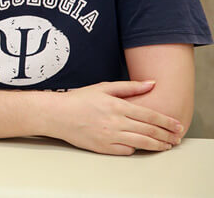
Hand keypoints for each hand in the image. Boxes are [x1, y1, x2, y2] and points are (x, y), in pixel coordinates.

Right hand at [49, 81, 183, 154]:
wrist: (57, 114)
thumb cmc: (79, 99)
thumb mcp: (103, 87)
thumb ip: (129, 86)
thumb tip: (151, 83)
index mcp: (117, 105)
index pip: (150, 115)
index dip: (166, 121)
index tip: (177, 124)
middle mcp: (115, 122)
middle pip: (149, 130)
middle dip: (167, 134)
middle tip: (177, 137)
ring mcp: (109, 136)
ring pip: (142, 143)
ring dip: (158, 145)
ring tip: (166, 145)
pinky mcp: (103, 147)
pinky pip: (126, 150)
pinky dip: (136, 149)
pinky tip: (142, 146)